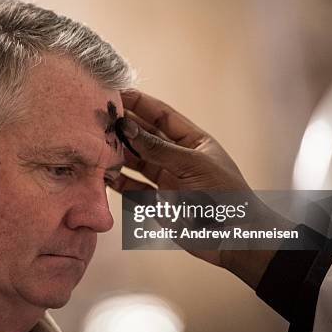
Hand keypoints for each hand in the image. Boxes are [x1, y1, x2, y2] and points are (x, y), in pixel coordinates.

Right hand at [110, 89, 276, 288]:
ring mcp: (166, 180)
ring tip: (95, 142)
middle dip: (124, 126)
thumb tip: (127, 125)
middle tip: (99, 116)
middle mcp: (177, 158)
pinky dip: (117, 181)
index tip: (116, 92)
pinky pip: (132, 187)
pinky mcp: (157, 203)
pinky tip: (102, 173)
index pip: (162, 115)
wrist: (235, 239)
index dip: (140, 103)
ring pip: (135, 161)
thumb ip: (158, 148)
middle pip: (145, 136)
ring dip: (117, 152)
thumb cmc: (225, 196)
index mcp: (193, 142)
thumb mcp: (193, 165)